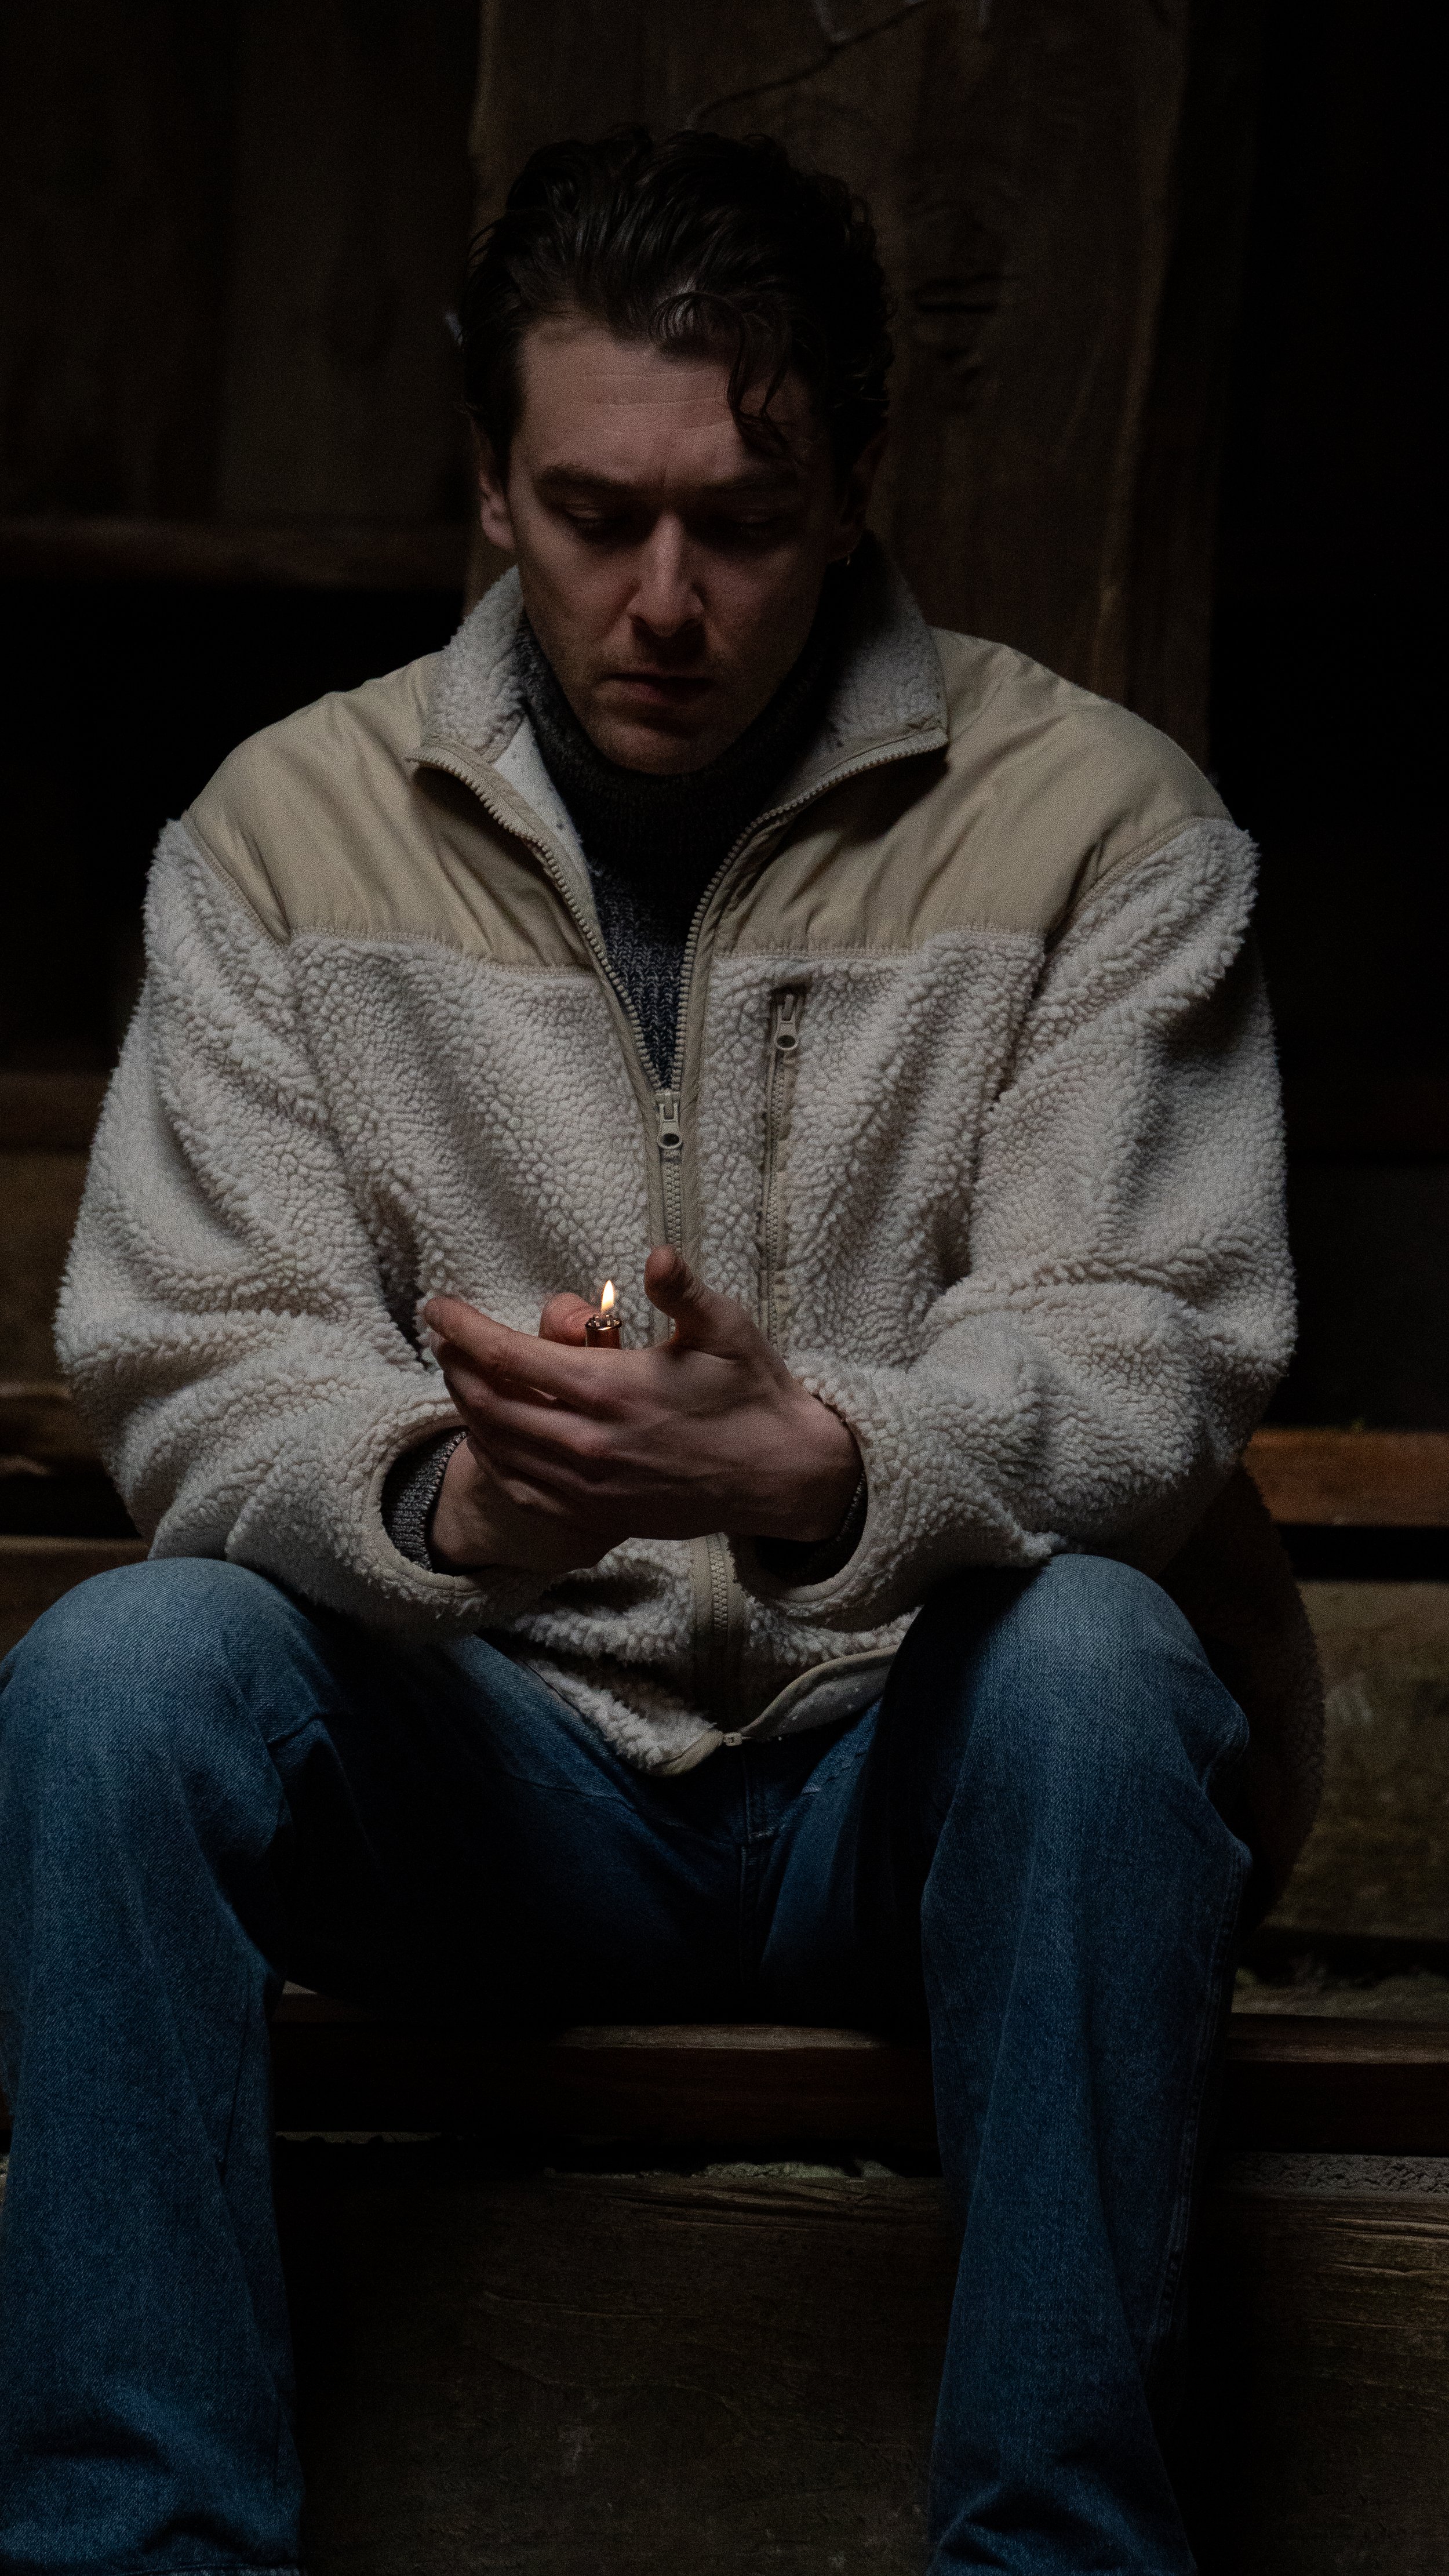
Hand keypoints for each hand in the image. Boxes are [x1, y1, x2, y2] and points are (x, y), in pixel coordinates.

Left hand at [423, 1246, 860, 1574]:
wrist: (781, 1475)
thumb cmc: (752, 1393)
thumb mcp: (726, 1328)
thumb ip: (682, 1291)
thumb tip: (657, 1256)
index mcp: (611, 1388)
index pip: (507, 1356)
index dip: (461, 1328)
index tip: (436, 1307)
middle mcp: (589, 1441)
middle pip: (489, 1403)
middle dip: (454, 1366)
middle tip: (442, 1338)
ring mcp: (589, 1485)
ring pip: (499, 1446)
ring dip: (467, 1408)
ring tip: (458, 1376)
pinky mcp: (596, 1513)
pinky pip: (522, 1486)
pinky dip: (493, 1456)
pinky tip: (490, 1435)